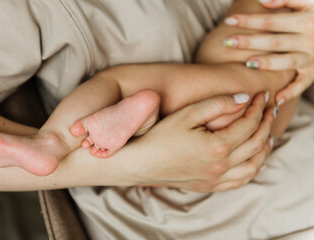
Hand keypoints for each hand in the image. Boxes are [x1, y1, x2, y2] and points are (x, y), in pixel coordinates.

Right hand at [131, 92, 275, 191]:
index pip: (249, 124)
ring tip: (267, 134)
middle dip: (266, 123)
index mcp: (218, 146)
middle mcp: (221, 166)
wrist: (140, 163)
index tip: (261, 95)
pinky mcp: (209, 186)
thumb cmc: (160, 136)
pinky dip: (252, 169)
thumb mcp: (187, 114)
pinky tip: (252, 160)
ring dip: (264, 148)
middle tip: (269, 109)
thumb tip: (244, 98)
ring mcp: (216, 179)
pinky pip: (240, 181)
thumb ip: (217, 104)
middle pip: (256, 143)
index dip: (258, 107)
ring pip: (253, 166)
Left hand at [224, 0, 313, 104]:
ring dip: (268, 63)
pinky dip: (291, 92)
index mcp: (305, 21)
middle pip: (275, 42)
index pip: (271, 21)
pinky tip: (276, 99)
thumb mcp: (310, 1)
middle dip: (250, 41)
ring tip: (249, 64)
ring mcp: (311, 58)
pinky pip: (303, 84)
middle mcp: (308, 41)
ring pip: (287, 62)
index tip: (229, 21)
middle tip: (228, 41)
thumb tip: (262, 1)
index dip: (250, 20)